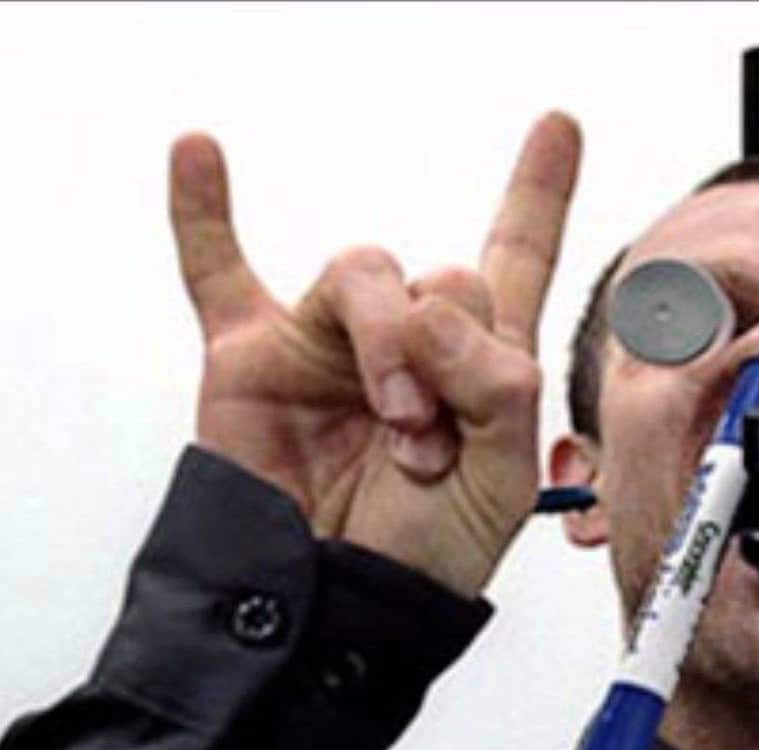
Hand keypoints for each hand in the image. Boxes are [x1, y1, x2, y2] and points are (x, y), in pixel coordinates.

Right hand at [167, 114, 581, 596]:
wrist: (335, 612)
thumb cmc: (420, 559)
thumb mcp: (499, 483)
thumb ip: (497, 388)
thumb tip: (429, 310)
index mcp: (479, 366)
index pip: (513, 261)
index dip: (537, 196)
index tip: (560, 129)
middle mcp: (407, 342)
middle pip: (443, 275)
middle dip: (450, 355)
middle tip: (433, 437)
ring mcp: (327, 343)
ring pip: (365, 273)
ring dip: (387, 344)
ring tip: (393, 422)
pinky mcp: (252, 357)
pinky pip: (218, 271)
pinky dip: (202, 212)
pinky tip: (197, 153)